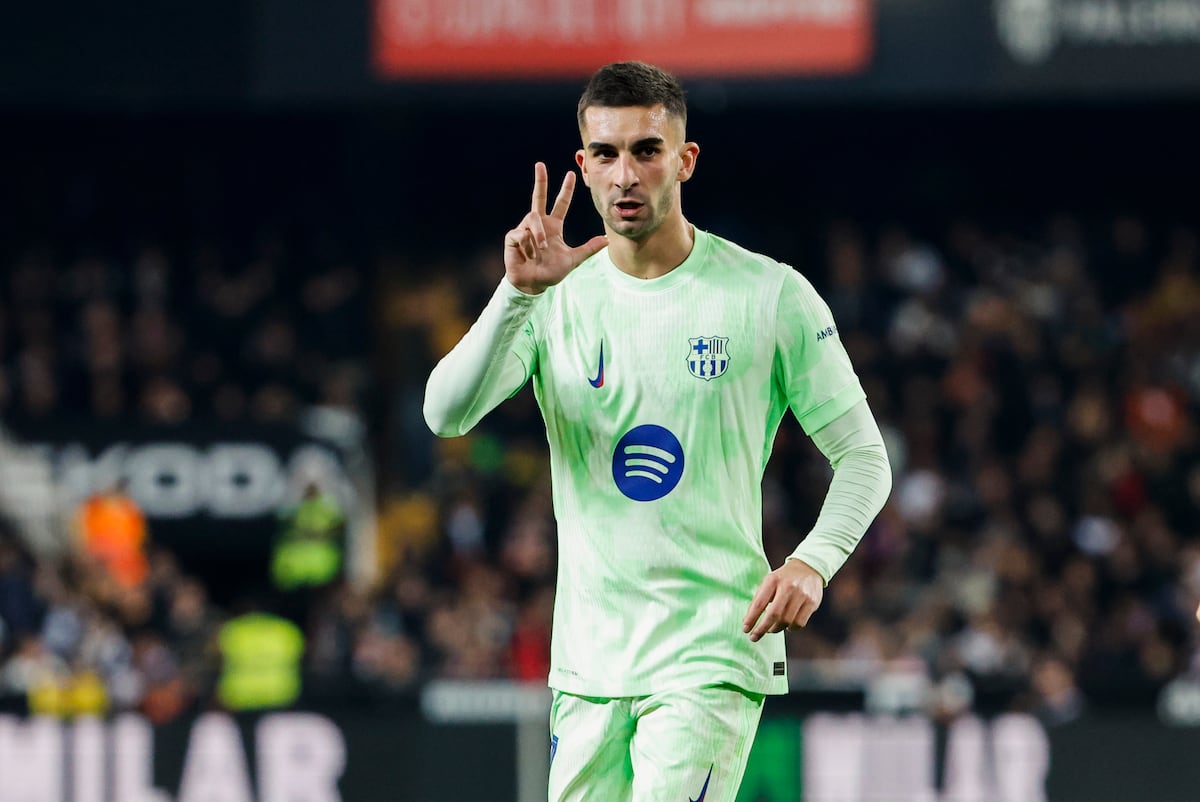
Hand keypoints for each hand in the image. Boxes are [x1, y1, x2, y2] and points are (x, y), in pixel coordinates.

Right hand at [503, 162, 606, 294]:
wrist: (533, 284)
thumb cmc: (550, 272)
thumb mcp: (573, 260)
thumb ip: (588, 249)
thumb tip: (607, 239)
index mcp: (553, 226)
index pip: (561, 203)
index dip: (566, 190)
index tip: (571, 175)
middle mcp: (539, 224)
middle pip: (539, 197)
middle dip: (540, 181)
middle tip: (540, 164)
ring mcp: (525, 229)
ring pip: (532, 219)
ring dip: (539, 235)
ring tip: (541, 249)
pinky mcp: (513, 237)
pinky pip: (521, 233)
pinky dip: (527, 245)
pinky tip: (528, 254)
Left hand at [743, 558, 824, 642]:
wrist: (808, 567)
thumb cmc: (784, 578)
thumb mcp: (769, 582)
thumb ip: (759, 599)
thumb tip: (748, 620)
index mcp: (773, 580)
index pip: (759, 603)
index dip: (751, 618)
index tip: (745, 629)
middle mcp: (788, 587)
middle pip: (774, 615)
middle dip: (762, 629)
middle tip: (754, 637)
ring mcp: (801, 595)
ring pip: (787, 621)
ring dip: (776, 629)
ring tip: (772, 628)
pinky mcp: (812, 602)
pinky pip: (799, 623)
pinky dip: (791, 628)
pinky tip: (787, 624)